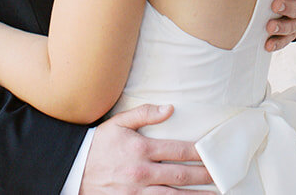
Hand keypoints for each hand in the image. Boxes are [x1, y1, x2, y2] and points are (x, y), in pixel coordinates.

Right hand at [79, 103, 210, 193]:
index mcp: (141, 150)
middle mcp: (141, 173)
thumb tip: (170, 108)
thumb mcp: (117, 123)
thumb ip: (144, 114)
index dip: (199, 153)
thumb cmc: (99, 145)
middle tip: (221, 176)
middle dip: (204, 177)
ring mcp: (137, 192)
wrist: (74, 170)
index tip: (214, 153)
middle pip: (181, 176)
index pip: (178, 150)